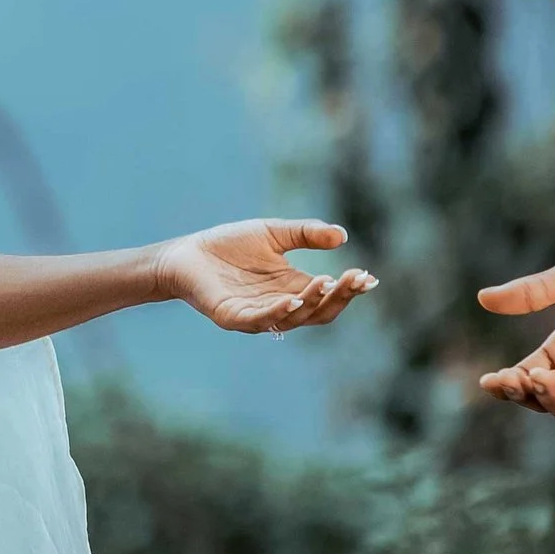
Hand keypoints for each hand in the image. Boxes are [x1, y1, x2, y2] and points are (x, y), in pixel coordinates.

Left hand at [161, 219, 375, 335]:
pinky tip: (293, 299)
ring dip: (312, 302)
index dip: (349, 289)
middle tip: (355, 279)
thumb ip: (306, 234)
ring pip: (293, 318)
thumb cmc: (229, 245)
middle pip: (318, 312)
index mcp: (292, 289)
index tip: (368, 276)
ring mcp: (257, 315)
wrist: (186, 252)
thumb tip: (342, 235)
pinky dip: (278, 312)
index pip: (328, 296)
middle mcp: (279, 307)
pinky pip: (260, 320)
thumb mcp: (274, 234)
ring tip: (325, 282)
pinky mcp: (232, 317)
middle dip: (339, 297)